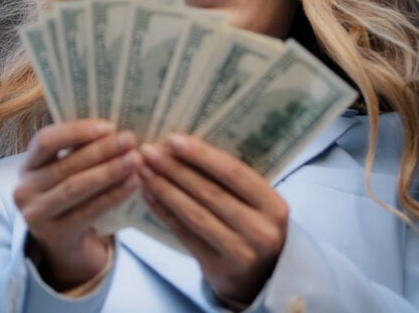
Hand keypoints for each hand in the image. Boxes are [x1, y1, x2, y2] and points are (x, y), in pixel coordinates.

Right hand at [12, 119, 140, 289]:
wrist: (66, 247)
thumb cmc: (71, 198)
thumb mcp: (67, 173)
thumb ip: (80, 151)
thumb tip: (114, 128)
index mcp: (28, 166)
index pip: (45, 140)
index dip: (76, 131)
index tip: (108, 126)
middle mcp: (25, 190)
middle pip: (66, 164)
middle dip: (102, 150)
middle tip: (130, 140)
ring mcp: (36, 215)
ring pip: (76, 187)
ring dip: (109, 171)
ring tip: (135, 160)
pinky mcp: (55, 235)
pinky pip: (88, 211)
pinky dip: (112, 196)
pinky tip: (132, 184)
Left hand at [139, 133, 288, 306]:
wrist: (265, 278)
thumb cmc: (256, 228)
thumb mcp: (258, 204)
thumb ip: (232, 182)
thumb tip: (184, 147)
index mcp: (273, 205)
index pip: (234, 173)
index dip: (202, 155)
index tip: (172, 139)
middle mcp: (261, 230)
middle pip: (210, 193)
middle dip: (175, 169)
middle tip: (148, 152)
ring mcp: (240, 252)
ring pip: (195, 214)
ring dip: (165, 189)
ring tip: (144, 171)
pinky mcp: (218, 269)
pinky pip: (185, 235)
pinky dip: (164, 213)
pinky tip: (149, 195)